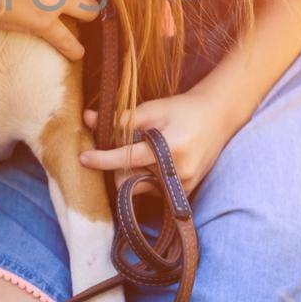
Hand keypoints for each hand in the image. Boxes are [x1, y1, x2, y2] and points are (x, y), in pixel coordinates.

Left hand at [78, 89, 240, 193]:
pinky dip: (146, 178)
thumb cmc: (183, 109)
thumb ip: (121, 118)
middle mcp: (178, 172)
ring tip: (142, 152)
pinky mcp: (186, 192)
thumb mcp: (153, 109)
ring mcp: (184, 186)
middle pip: (130, 178)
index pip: (128, 158)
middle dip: (117, 167)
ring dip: (132, 173)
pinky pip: (153, 191)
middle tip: (116, 150)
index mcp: (170, 148)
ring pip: (140, 188)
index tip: (82, 158)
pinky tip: (154, 162)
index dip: (103, 158)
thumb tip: (88, 119)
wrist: (218, 117)